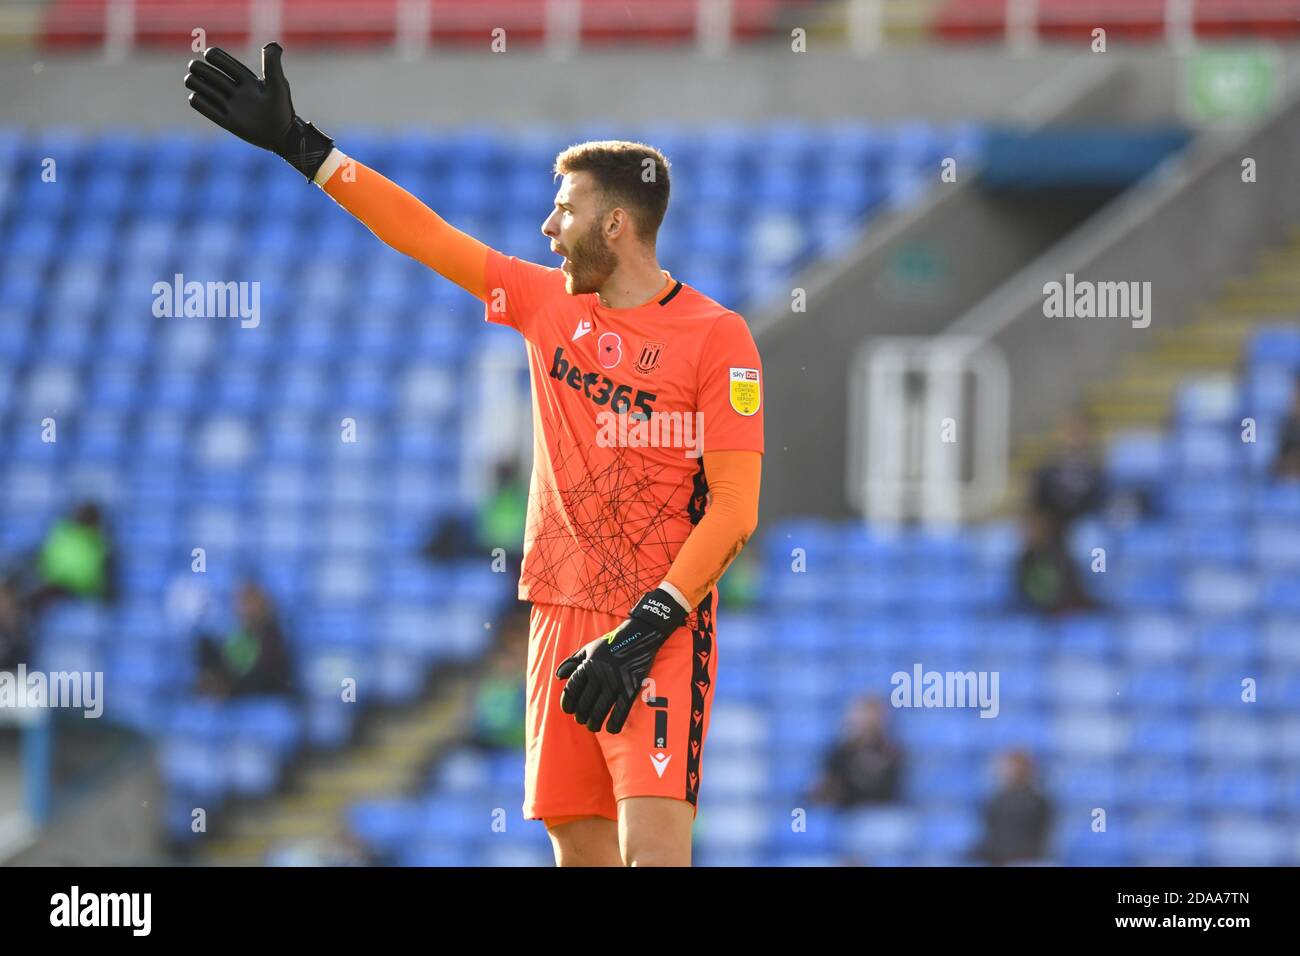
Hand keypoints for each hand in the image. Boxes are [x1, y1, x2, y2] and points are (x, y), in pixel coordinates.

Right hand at [184, 43, 333, 179]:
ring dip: (196, 83)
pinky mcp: (227, 121)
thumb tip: (272, 45)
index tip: (210, 56)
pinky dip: (197, 101)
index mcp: (245, 79)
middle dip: (199, 68)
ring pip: (201, 88)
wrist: (283, 136)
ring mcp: (229, 106)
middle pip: (206, 72)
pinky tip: (197, 98)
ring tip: (196, 84)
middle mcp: (234, 90)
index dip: (213, 55)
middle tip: (197, 72)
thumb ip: (272, 65)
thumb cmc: (282, 109)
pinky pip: (204, 108)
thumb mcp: (278, 85)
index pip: (221, 60)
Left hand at [554, 588, 687, 733]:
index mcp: (586, 666)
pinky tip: (611, 729)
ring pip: (600, 711)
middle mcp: (598, 676)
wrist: (639, 635)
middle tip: (583, 720)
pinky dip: (614, 723)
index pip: (571, 690)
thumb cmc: (611, 643)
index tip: (569, 710)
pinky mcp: (630, 688)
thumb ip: (572, 662)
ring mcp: (615, 683)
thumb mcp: (588, 648)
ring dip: (594, 723)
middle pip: (584, 704)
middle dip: (581, 716)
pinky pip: (620, 711)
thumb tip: (558, 677)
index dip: (567, 704)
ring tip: (593, 726)